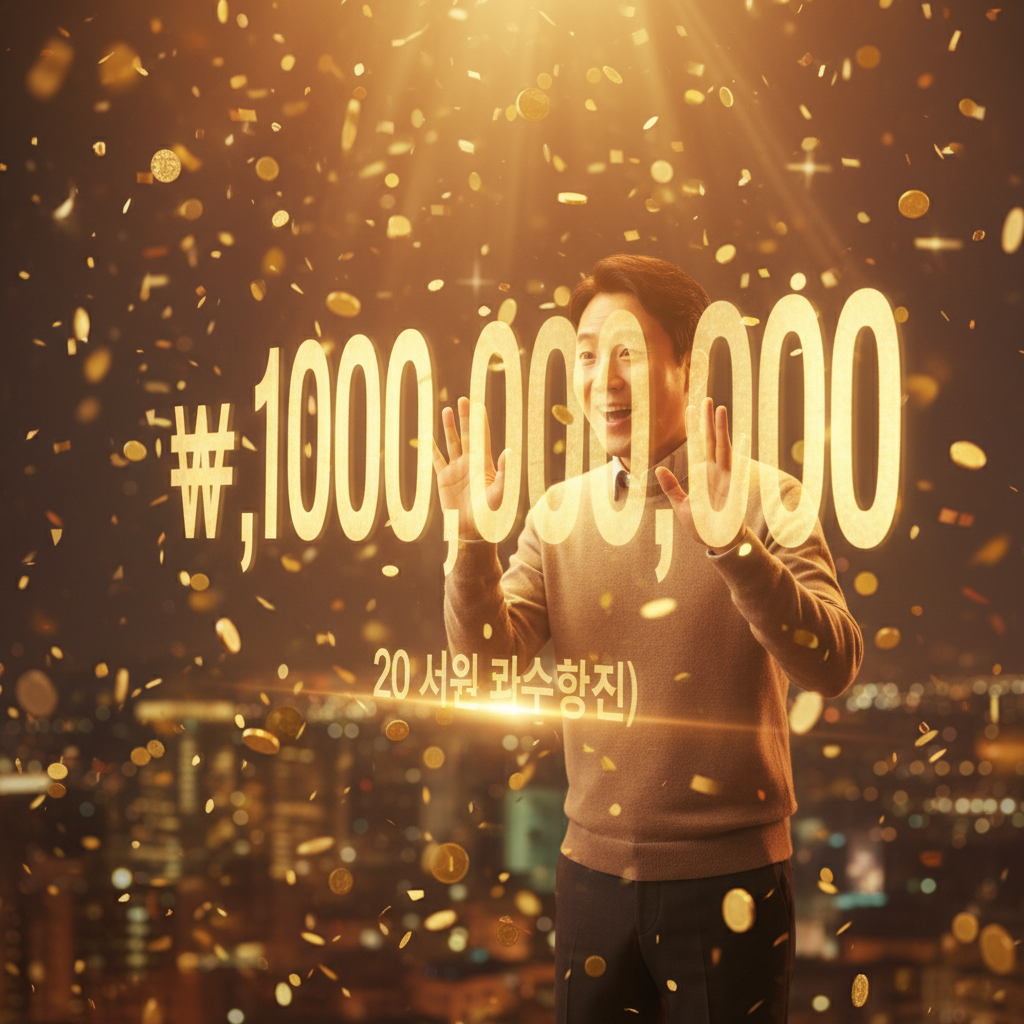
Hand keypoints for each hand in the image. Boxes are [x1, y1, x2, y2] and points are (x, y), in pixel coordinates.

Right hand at [431, 396, 508, 540]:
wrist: (471, 530)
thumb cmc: (489, 514)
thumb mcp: (499, 492)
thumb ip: (503, 471)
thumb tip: (508, 450)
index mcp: (484, 464)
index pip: (481, 437)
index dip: (479, 422)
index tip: (478, 405)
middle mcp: (470, 463)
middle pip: (467, 435)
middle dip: (465, 418)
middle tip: (463, 400)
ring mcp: (456, 470)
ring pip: (451, 443)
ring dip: (449, 428)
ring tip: (447, 410)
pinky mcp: (444, 479)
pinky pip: (437, 460)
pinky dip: (432, 449)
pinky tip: (428, 437)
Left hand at [656, 397, 744, 553]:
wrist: (718, 543)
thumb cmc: (702, 526)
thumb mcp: (681, 506)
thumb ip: (671, 488)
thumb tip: (657, 471)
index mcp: (701, 474)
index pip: (696, 446)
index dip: (693, 428)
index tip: (689, 408)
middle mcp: (714, 472)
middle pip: (710, 440)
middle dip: (707, 421)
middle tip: (705, 399)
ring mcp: (725, 478)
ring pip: (722, 447)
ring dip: (721, 429)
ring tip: (719, 409)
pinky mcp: (733, 488)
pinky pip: (736, 466)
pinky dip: (740, 450)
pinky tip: (743, 435)